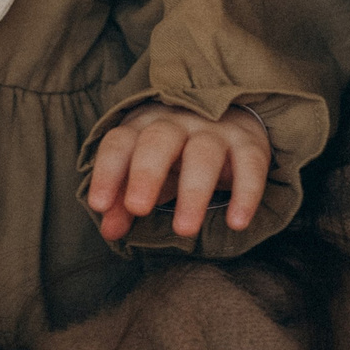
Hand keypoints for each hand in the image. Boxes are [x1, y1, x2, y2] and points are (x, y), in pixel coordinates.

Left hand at [84, 102, 271, 243]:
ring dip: (193, 192)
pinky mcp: (249, 142)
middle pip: (158, 141)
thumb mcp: (147, 174)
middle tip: (138, 209)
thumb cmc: (176, 154)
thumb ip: (124, 202)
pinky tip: (236, 223)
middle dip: (146, 174)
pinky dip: (245, 193)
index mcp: (144, 126)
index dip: (107, 171)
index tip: (99, 205)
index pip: (120, 142)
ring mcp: (215, 130)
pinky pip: (249, 165)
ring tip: (184, 230)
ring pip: (203, 154)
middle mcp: (177, 122)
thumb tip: (109, 231)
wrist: (230, 117)